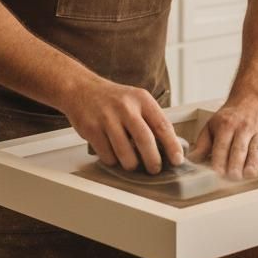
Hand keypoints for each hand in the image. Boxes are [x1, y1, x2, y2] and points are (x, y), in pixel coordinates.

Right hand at [62, 77, 182, 174]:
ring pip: (125, 153)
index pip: (162, 125)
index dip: (172, 145)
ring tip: (132, 164)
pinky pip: (107, 155)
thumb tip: (168, 147)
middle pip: (145, 140)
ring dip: (131, 164)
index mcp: (141, 99)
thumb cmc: (113, 99)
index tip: (177, 160)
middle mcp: (125, 107)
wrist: (80, 88)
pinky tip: (114, 155)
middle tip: (155, 169)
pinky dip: (113, 161)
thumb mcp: (136, 100)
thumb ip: (150, 119)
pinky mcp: (91, 129)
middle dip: (153, 160)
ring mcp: (107, 118)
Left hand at [190, 96, 257, 180]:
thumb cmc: (230, 116)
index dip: (219, 161)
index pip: (222, 146)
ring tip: (248, 174)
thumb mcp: (212, 125)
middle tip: (232, 177)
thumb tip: (192, 160)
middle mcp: (243, 127)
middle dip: (236, 165)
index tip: (217, 173)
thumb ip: (202, 144)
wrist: (252, 97)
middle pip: (239, 149)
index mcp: (226, 125)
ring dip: (253, 163)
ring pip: (256, 150)